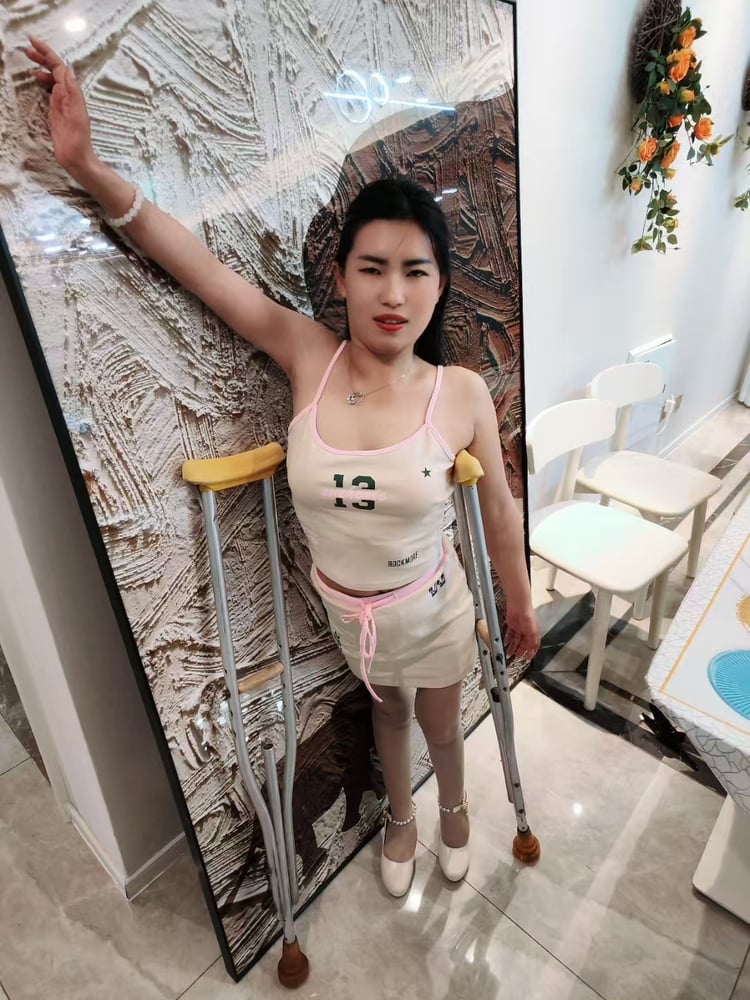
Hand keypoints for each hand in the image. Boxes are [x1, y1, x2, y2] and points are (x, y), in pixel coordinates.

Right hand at [23, 36, 94, 175]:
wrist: (76, 158)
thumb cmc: (78, 139)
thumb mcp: (78, 114)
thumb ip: (73, 92)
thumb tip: (68, 69)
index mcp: (71, 93)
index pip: (58, 66)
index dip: (46, 52)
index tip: (31, 41)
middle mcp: (67, 95)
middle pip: (54, 70)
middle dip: (41, 58)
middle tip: (25, 50)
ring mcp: (60, 103)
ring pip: (51, 80)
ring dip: (41, 70)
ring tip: (31, 67)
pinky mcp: (55, 113)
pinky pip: (49, 93)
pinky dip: (43, 84)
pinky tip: (37, 82)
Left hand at [504, 599, 539, 661]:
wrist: (519, 605)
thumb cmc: (528, 615)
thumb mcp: (533, 632)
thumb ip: (533, 642)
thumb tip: (533, 650)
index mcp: (534, 632)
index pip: (534, 645)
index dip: (531, 652)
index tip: (528, 658)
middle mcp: (527, 630)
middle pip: (523, 643)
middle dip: (520, 651)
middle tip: (517, 657)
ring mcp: (519, 628)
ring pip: (516, 640)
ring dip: (512, 647)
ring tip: (509, 654)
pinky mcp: (511, 625)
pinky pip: (509, 634)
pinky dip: (507, 639)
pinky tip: (506, 644)